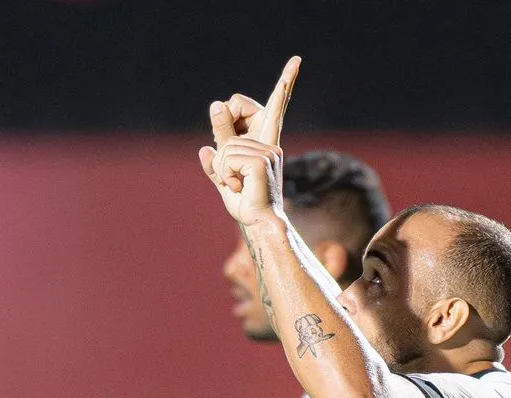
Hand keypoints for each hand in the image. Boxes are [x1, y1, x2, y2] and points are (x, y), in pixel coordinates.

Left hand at [200, 56, 299, 224]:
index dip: (285, 83)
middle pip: (232, 110)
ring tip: (237, 184)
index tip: (297, 60)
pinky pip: (226, 157)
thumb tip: (213, 117)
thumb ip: (217, 149)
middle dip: (221, 134)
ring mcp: (269, 151)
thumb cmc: (246, 203)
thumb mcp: (224, 172)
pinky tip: (239, 186)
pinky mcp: (261, 161)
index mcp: (265, 143)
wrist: (260, 225)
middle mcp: (270, 143)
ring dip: (221, 167)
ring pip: (224, 144)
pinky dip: (224, 173)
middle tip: (231, 170)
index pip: (275, 108)